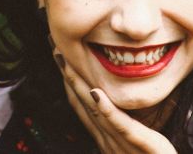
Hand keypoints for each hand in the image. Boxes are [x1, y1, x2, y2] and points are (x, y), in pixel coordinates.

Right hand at [53, 49, 177, 153]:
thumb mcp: (137, 139)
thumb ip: (125, 122)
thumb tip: (121, 96)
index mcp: (105, 136)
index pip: (82, 104)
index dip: (69, 80)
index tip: (61, 56)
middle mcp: (106, 138)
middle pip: (82, 102)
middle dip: (68, 75)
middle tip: (56, 49)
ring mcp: (119, 142)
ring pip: (94, 110)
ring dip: (79, 85)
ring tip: (68, 63)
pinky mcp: (136, 143)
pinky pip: (119, 124)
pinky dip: (106, 108)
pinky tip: (96, 92)